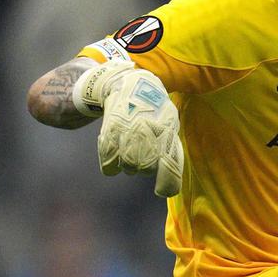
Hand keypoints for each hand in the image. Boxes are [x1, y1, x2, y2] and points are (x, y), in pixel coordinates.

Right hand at [74, 61, 183, 196]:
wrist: (129, 86)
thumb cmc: (155, 110)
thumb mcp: (170, 125)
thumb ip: (170, 150)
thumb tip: (169, 176)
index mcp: (166, 136)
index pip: (169, 170)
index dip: (167, 185)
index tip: (161, 190)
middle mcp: (146, 140)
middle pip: (144, 171)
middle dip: (145, 164)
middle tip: (143, 146)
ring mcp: (125, 139)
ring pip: (128, 168)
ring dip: (129, 161)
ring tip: (131, 142)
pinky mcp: (107, 139)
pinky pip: (109, 167)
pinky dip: (112, 163)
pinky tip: (117, 148)